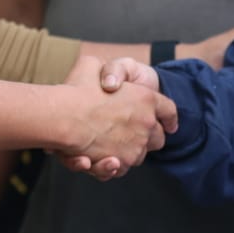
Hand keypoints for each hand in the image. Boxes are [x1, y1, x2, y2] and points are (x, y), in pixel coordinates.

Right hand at [54, 56, 175, 179]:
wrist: (64, 116)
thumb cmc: (77, 88)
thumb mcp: (93, 65)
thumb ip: (107, 72)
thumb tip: (108, 80)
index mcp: (146, 98)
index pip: (169, 109)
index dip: (169, 116)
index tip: (170, 123)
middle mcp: (146, 123)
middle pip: (159, 137)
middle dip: (149, 137)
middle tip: (132, 134)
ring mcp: (136, 146)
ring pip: (140, 155)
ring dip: (128, 151)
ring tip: (110, 146)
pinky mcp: (122, 162)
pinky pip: (122, 168)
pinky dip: (112, 166)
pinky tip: (101, 158)